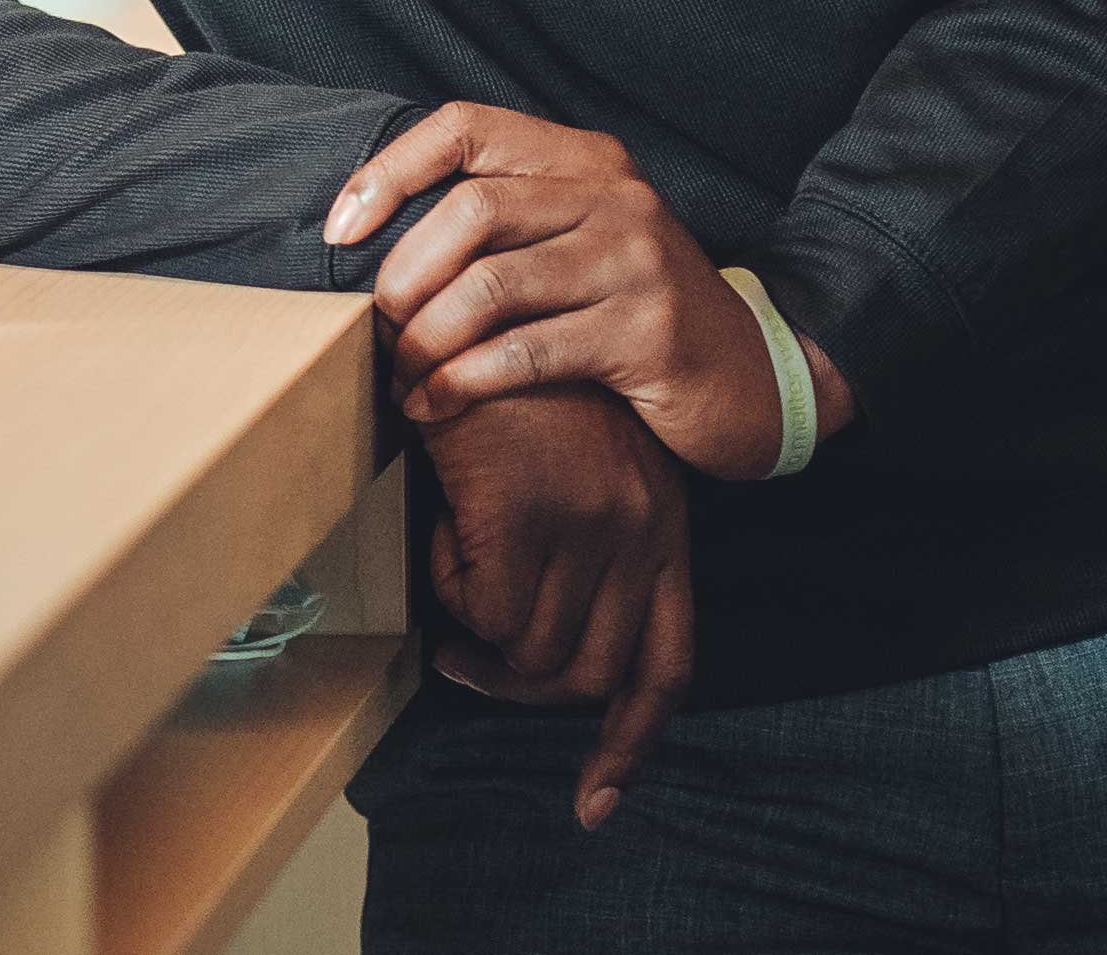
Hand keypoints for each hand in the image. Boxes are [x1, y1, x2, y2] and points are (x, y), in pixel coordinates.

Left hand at [326, 103, 858, 477]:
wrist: (757, 378)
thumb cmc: (640, 313)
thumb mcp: (583, 243)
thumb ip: (509, 221)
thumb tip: (377, 232)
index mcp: (588, 161)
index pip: (464, 127)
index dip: (389, 170)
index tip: (340, 230)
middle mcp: (615, 198)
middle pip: (471, 210)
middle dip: (403, 273)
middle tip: (376, 324)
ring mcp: (636, 264)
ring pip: (490, 287)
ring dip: (424, 338)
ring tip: (399, 373)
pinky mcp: (645, 336)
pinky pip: (526, 353)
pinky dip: (462, 382)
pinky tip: (433, 406)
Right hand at [415, 383, 695, 828]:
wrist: (472, 305)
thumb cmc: (515, 389)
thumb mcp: (583, 469)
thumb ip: (587, 550)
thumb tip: (538, 653)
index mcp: (665, 525)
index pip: (666, 666)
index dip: (631, 742)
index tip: (596, 801)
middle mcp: (643, 531)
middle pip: (593, 676)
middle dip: (522, 694)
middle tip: (466, 664)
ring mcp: (589, 524)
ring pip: (531, 654)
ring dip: (477, 639)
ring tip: (449, 577)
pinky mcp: (527, 513)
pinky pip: (483, 612)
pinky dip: (450, 592)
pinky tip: (440, 537)